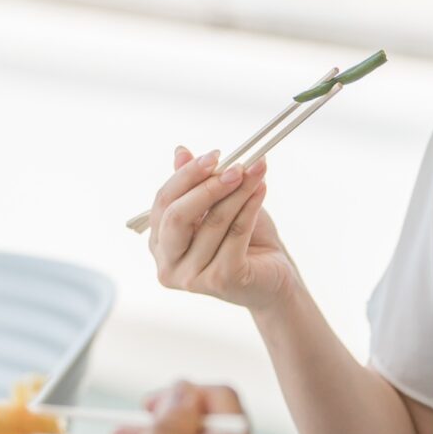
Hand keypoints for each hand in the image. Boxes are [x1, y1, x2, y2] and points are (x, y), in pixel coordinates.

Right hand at [147, 146, 294, 311]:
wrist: (273, 277)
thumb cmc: (243, 240)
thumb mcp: (217, 207)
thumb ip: (196, 184)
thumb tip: (180, 152)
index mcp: (159, 243)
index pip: (163, 202)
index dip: (186, 175)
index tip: (214, 155)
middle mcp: (168, 264)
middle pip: (177, 216)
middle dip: (207, 185)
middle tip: (235, 165)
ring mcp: (192, 277)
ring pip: (213, 222)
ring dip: (238, 191)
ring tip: (257, 170)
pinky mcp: (220, 281)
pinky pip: (235, 235)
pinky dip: (250, 207)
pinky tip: (261, 189)